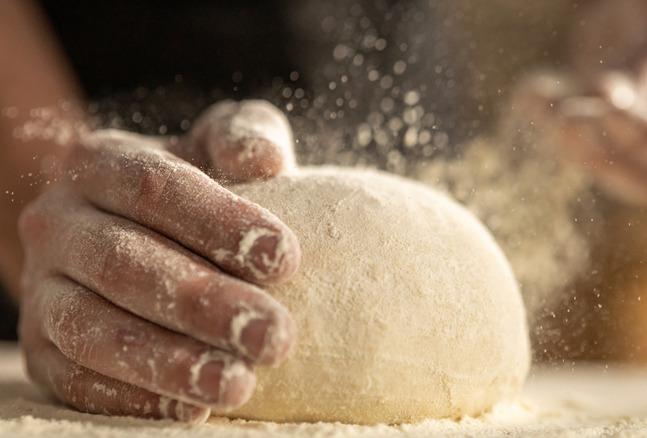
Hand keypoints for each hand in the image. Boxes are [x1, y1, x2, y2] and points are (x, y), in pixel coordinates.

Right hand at [18, 100, 299, 421]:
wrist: (136, 232)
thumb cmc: (196, 188)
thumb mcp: (219, 146)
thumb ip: (243, 137)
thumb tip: (262, 160)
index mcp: (101, 163)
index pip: (155, 187)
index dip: (219, 222)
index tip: (284, 258)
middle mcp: (58, 223)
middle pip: (124, 263)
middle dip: (204, 303)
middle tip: (273, 335)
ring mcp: (42, 289)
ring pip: (93, 329)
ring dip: (168, 362)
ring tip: (238, 384)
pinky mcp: (41, 348)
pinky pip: (74, 380)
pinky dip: (131, 398)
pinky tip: (190, 409)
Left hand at [520, 0, 646, 204]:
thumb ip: (643, 69)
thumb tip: (600, 103)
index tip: (605, 112)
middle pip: (646, 181)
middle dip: (600, 152)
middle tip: (564, 119)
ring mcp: (646, 155)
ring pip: (603, 168)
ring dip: (564, 138)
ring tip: (536, 92)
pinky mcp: (605, 143)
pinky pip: (575, 147)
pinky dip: (547, 122)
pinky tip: (529, 92)